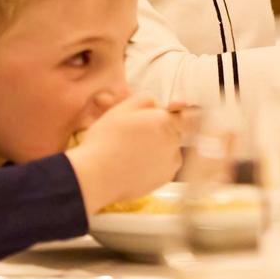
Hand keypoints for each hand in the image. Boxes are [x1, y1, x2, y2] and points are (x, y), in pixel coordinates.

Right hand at [66, 94, 183, 212]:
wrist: (97, 175)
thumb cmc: (105, 141)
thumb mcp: (121, 110)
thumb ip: (145, 100)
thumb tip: (159, 103)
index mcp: (163, 120)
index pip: (181, 114)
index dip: (167, 117)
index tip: (155, 122)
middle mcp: (173, 140)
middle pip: (173, 132)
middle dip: (158, 132)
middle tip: (134, 138)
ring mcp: (172, 160)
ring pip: (170, 149)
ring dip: (157, 149)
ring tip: (132, 153)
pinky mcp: (167, 178)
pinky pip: (165, 166)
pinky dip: (155, 165)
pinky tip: (135, 166)